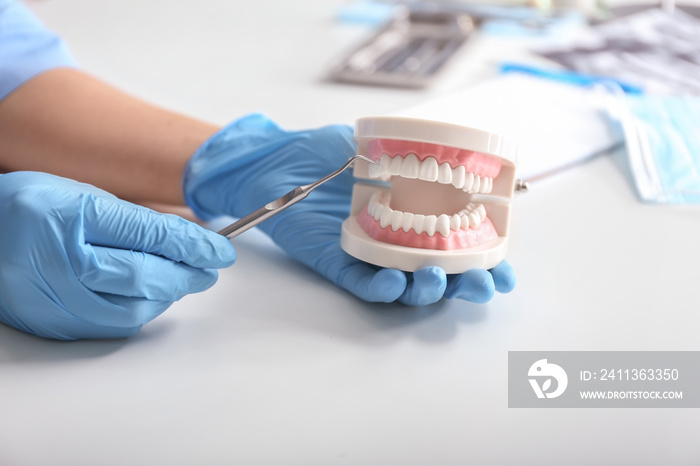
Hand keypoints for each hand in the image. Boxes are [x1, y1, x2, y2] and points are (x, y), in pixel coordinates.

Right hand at [0, 172, 235, 339]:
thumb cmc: (31, 209)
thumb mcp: (84, 197)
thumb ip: (135, 221)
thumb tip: (190, 241)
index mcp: (63, 215)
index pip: (146, 234)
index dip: (192, 244)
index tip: (220, 249)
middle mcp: (54, 261)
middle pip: (142, 275)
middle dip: (187, 273)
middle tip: (209, 268)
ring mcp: (49, 298)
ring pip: (131, 309)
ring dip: (168, 295)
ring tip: (183, 280)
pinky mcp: (51, 323)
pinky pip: (110, 326)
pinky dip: (140, 311)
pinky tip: (152, 296)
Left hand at [184, 114, 514, 304]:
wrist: (274, 159)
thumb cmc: (323, 149)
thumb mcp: (372, 143)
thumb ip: (411, 152)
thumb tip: (458, 155)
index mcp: (413, 214)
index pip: (456, 242)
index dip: (484, 261)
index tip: (504, 271)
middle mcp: (395, 239)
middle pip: (440, 271)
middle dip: (466, 283)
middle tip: (484, 284)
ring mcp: (367, 253)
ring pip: (405, 284)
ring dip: (426, 288)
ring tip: (437, 279)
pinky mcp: (335, 262)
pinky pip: (360, 283)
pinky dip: (379, 288)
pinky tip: (393, 285)